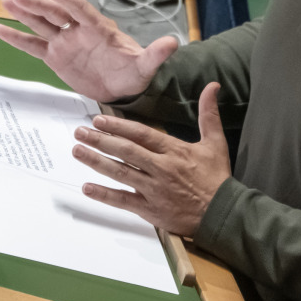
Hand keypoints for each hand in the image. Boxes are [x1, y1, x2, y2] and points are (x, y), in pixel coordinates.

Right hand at [0, 0, 178, 101]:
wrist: (123, 88)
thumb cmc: (133, 72)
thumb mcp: (145, 65)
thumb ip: (155, 54)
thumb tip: (172, 43)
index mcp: (98, 28)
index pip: (79, 9)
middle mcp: (78, 30)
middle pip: (55, 13)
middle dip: (37, 5)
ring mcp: (65, 42)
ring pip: (41, 24)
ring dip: (23, 13)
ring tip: (5, 1)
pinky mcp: (55, 56)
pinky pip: (33, 45)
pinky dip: (16, 38)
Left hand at [73, 82, 229, 235]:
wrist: (223, 214)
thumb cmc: (217, 178)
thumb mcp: (215, 142)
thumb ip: (209, 114)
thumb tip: (212, 86)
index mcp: (174, 151)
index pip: (141, 134)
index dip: (118, 126)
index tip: (98, 120)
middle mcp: (161, 168)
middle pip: (125, 151)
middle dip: (100, 140)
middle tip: (79, 132)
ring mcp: (153, 189)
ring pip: (120, 172)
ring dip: (96, 161)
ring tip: (77, 151)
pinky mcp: (150, 209)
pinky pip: (122, 200)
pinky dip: (104, 194)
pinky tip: (87, 187)